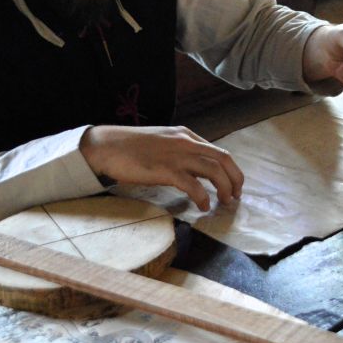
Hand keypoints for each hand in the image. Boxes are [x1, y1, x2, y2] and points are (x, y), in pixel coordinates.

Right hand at [79, 125, 242, 211]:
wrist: (106, 147)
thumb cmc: (131, 147)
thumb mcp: (163, 144)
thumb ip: (181, 154)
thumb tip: (197, 173)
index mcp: (186, 135)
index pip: (218, 151)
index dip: (231, 170)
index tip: (233, 184)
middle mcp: (186, 142)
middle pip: (223, 159)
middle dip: (235, 178)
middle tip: (236, 196)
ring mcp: (176, 155)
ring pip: (214, 170)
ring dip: (225, 188)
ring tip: (225, 202)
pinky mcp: (165, 170)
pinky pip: (193, 185)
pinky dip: (203, 197)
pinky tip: (203, 206)